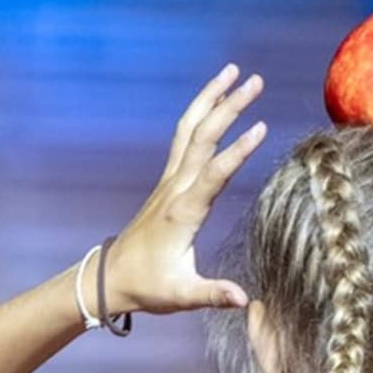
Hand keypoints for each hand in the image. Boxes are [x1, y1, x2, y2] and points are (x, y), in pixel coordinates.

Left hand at [104, 63, 265, 314]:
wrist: (111, 278)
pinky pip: (185, 137)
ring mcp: (170, 181)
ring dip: (211, 98)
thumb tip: (245, 300)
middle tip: (256, 81)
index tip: (261, 128)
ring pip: (190, 129)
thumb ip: (214, 294)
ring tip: (235, 72)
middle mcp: (175, 189)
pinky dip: (200, 113)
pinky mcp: (168, 182)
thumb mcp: (182, 295)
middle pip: (203, 136)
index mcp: (183, 212)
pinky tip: (215, 100)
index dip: (237, 151)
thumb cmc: (148, 287)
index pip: (214, 174)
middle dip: (229, 106)